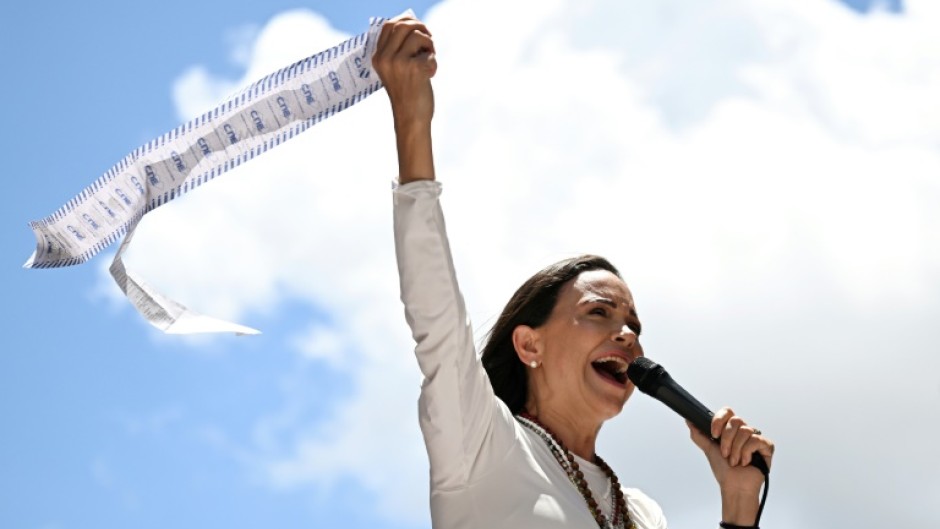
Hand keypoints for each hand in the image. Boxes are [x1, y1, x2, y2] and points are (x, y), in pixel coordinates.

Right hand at [372, 15, 436, 128]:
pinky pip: (429, 53)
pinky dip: (434, 62)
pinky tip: (430, 76)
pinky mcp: (414, 68)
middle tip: (429, 41)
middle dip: (420, 28)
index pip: (388, 25)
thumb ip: (398, 50)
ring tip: (429, 59)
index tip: (418, 27)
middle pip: (403, 25)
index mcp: (378, 58)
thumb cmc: (407, 95)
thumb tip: (413, 25)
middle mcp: (385, 58)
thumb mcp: (395, 70)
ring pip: (418, 35)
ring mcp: (398, 63)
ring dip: (429, 44)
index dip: (405, 21)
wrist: (411, 119)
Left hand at [688, 407, 774, 524]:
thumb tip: (689, 421)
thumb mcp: (708, 449)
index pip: (727, 412)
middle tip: (724, 453)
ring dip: (736, 449)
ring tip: (734, 461)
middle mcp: (744, 432)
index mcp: (731, 430)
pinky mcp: (767, 446)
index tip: (713, 434)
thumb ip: (699, 434)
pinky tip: (746, 462)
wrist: (734, 487)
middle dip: (726, 439)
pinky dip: (747, 453)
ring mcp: (756, 438)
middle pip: (736, 420)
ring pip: (745, 431)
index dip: (719, 420)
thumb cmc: (724, 470)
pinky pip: (756, 440)